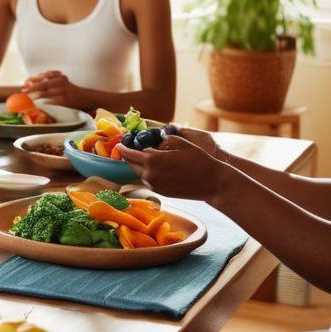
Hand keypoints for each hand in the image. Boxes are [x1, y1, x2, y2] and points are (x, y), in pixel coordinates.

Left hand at [22, 70, 83, 107]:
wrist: (84, 97)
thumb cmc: (68, 90)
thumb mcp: (60, 81)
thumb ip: (48, 80)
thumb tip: (30, 83)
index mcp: (59, 76)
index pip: (43, 76)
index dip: (32, 79)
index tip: (25, 83)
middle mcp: (61, 82)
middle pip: (43, 84)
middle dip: (31, 87)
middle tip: (24, 90)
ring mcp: (63, 91)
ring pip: (46, 93)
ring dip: (35, 95)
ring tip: (28, 98)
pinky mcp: (65, 100)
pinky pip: (53, 101)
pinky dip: (46, 102)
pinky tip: (40, 104)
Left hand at [117, 131, 231, 200]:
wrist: (212, 182)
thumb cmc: (199, 159)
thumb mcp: (181, 142)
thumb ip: (164, 139)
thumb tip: (155, 139)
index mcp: (152, 160)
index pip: (130, 154)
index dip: (123, 148)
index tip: (119, 145)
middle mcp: (150, 174)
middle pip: (131, 165)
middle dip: (128, 157)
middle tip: (128, 150)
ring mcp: (155, 185)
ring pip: (140, 174)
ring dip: (139, 166)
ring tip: (142, 158)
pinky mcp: (161, 192)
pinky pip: (149, 181)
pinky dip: (147, 174)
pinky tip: (154, 168)